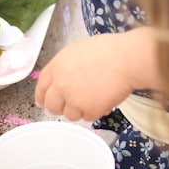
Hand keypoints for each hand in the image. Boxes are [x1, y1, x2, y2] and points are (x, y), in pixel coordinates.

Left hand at [35, 27, 158, 120]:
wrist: (127, 59)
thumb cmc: (108, 50)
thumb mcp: (77, 51)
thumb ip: (65, 67)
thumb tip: (60, 80)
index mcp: (56, 67)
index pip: (41, 87)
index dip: (42, 97)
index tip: (43, 102)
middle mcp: (61, 85)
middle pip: (52, 106)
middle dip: (61, 107)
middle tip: (73, 104)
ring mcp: (74, 99)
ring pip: (70, 115)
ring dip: (80, 110)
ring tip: (95, 95)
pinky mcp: (88, 110)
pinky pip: (88, 117)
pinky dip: (96, 111)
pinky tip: (104, 98)